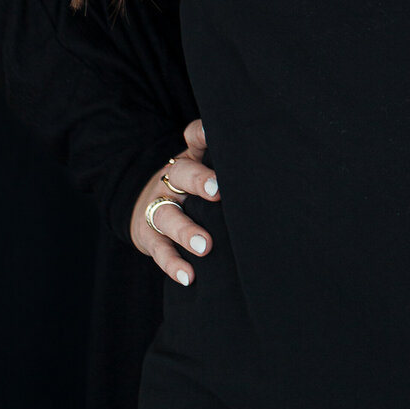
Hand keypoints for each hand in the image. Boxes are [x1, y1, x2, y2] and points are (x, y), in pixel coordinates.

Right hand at [130, 118, 220, 283]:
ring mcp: (157, 207)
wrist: (145, 206)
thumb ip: (224, 163)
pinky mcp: (148, 236)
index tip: (215, 133)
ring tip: (205, 246)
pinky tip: (188, 275)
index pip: (194, 138)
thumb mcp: (202, 168)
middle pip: (181, 174)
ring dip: (186, 231)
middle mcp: (170, 180)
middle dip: (199, 181)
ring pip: (168, 215)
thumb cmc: (188, 189)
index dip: (203, 134)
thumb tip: (265, 159)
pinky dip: (173, 264)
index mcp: (189, 160)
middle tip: (217, 191)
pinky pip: (159, 250)